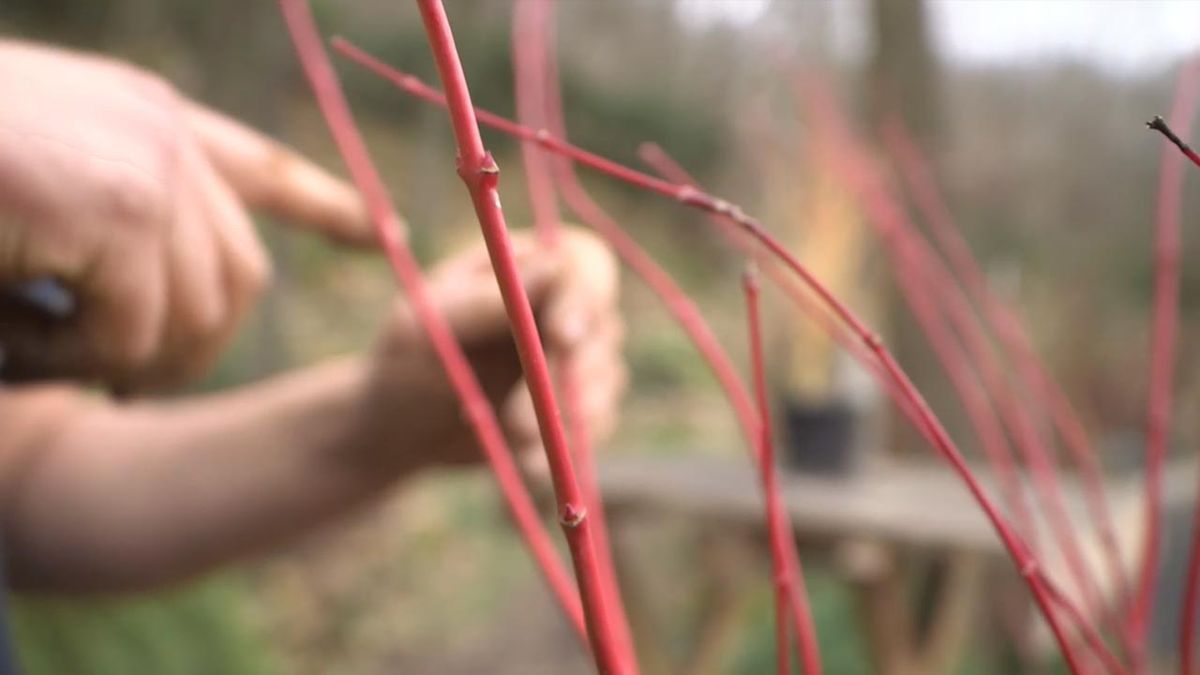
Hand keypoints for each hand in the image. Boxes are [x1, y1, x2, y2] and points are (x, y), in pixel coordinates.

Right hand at [0, 40, 376, 389]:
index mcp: (147, 119)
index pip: (264, 169)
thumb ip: (114, 222)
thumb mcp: (37, 181)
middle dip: (194, 347)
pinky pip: (131, 336)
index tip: (387, 233)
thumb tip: (158, 311)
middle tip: (125, 387)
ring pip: (193, 316)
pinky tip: (14, 337)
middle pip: (242, 273)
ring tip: (33, 350)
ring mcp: (152, 168)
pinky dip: (70, 361)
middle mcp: (165, 135)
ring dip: (117, 360)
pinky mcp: (121, 211)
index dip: (328, 207)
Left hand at [366, 227, 625, 468]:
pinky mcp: (579, 408)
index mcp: (528, 266)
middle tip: (517, 420)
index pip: (584, 267)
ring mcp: (577, 358)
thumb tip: (552, 268)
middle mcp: (563, 306)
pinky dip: (560, 447)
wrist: (403, 425)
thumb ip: (482, 301)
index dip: (581, 299)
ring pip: (603, 383)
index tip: (559, 337)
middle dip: (565, 377)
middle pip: (602, 329)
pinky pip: (592, 428)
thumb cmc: (405, 360)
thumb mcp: (424, 326)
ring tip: (508, 440)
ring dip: (560, 419)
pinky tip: (521, 461)